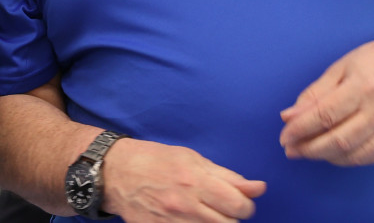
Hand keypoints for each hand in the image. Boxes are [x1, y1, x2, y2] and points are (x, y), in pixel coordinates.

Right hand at [102, 138, 264, 221]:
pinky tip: (191, 220)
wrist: (114, 172)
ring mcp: (173, 222)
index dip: (245, 205)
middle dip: (232, 218)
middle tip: (222, 209)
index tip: (238, 201)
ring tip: (205, 214)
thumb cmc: (153, 160)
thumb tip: (259, 187)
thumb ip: (226, 176)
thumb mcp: (190, 158)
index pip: (240, 204)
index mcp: (196, 179)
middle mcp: (186, 204)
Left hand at [280, 36, 373, 165]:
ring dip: (324, 157)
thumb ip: (315, 93)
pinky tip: (329, 154)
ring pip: (353, 154)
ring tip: (305, 152)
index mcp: (362, 87)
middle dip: (309, 148)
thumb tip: (289, 116)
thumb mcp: (340, 67)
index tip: (284, 136)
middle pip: (338, 139)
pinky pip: (368, 158)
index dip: (301, 128)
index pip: (325, 115)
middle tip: (289, 149)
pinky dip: (345, 160)